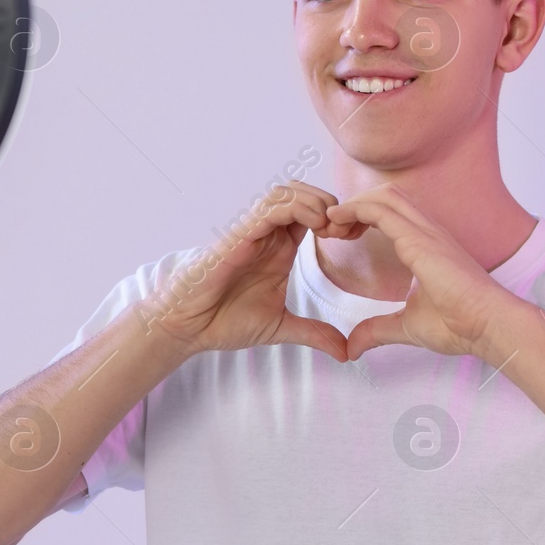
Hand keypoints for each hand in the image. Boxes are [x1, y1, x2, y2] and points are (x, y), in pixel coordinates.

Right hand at [137, 181, 353, 362]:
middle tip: (345, 230)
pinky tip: (312, 225)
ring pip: (287, 192)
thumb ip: (314, 333)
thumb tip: (346, 353)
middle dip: (331, 204)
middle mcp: (269, 234)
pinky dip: (296, 207)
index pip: (314, 213)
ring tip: (329, 227)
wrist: (189, 327)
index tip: (354, 237)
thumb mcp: (281, 327)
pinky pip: (269, 207)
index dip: (338, 219)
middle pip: (304, 193)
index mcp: (281, 248)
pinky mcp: (239, 234)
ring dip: (315, 201)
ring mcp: (254, 232)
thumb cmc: (225, 320)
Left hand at [323, 184, 508, 360]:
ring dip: (353, 205)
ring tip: (331, 225)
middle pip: (386, 196)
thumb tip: (353, 346)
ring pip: (384, 196)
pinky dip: (355, 210)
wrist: (488, 325)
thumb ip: (377, 330)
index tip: (340, 236)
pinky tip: (336, 222)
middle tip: (331, 229)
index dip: (361, 217)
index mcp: (426, 246)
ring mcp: (425, 232)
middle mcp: (427, 232)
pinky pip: (380, 210)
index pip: (390, 214)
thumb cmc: (460, 325)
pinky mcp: (419, 239)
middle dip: (354, 206)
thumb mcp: (407, 326)